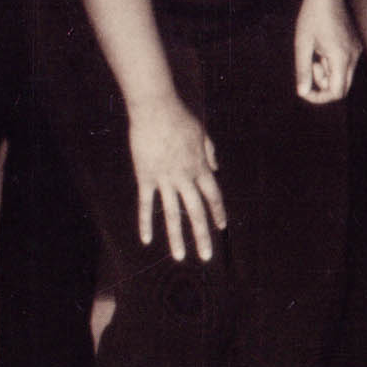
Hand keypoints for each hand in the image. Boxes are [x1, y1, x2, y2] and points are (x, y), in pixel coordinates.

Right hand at [127, 95, 226, 263]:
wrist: (156, 108)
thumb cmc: (179, 117)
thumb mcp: (202, 133)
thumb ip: (210, 152)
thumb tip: (216, 167)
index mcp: (201, 167)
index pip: (213, 196)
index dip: (218, 213)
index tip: (221, 228)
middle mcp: (185, 177)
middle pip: (196, 212)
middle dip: (202, 236)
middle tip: (206, 257)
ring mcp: (165, 179)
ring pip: (172, 214)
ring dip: (176, 238)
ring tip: (179, 257)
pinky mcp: (145, 177)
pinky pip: (146, 204)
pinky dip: (145, 222)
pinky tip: (146, 240)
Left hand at [294, 0, 361, 103]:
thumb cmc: (312, 15)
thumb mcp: (302, 44)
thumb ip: (303, 70)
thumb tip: (302, 92)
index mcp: (341, 57)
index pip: (336, 92)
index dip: (319, 97)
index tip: (304, 89)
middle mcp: (353, 56)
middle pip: (341, 87)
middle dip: (323, 84)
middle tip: (310, 64)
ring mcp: (356, 50)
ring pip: (343, 75)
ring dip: (326, 71)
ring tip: (315, 50)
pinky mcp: (355, 45)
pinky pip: (344, 64)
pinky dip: (332, 62)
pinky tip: (323, 45)